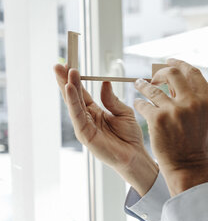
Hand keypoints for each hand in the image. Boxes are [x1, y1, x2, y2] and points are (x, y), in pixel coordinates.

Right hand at [54, 64, 157, 195]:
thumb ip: (112, 99)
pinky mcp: (85, 135)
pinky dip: (73, 102)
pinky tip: (70, 90)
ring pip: (73, 104)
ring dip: (68, 88)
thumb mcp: (123, 112)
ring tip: (64, 73)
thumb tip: (104, 82)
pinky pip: (77, 115)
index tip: (69, 65)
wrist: (135, 155)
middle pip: (73, 96)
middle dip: (65, 80)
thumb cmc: (130, 136)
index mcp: (95, 111)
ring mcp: (84, 126)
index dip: (75, 79)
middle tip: (59, 65)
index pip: (82, 92)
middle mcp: (87, 118)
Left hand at [134, 59, 207, 196]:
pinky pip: (144, 103)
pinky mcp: (158, 119)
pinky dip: (139, 102)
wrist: (189, 166)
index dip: (180, 63)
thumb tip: (177, 79)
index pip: (192, 72)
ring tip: (138, 84)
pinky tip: (138, 104)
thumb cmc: (197, 142)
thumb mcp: (204, 117)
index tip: (169, 61)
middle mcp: (193, 102)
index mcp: (207, 100)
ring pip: (153, 87)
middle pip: (173, 73)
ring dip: (143, 84)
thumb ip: (195, 97)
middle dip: (160, 71)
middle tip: (154, 76)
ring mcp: (175, 110)